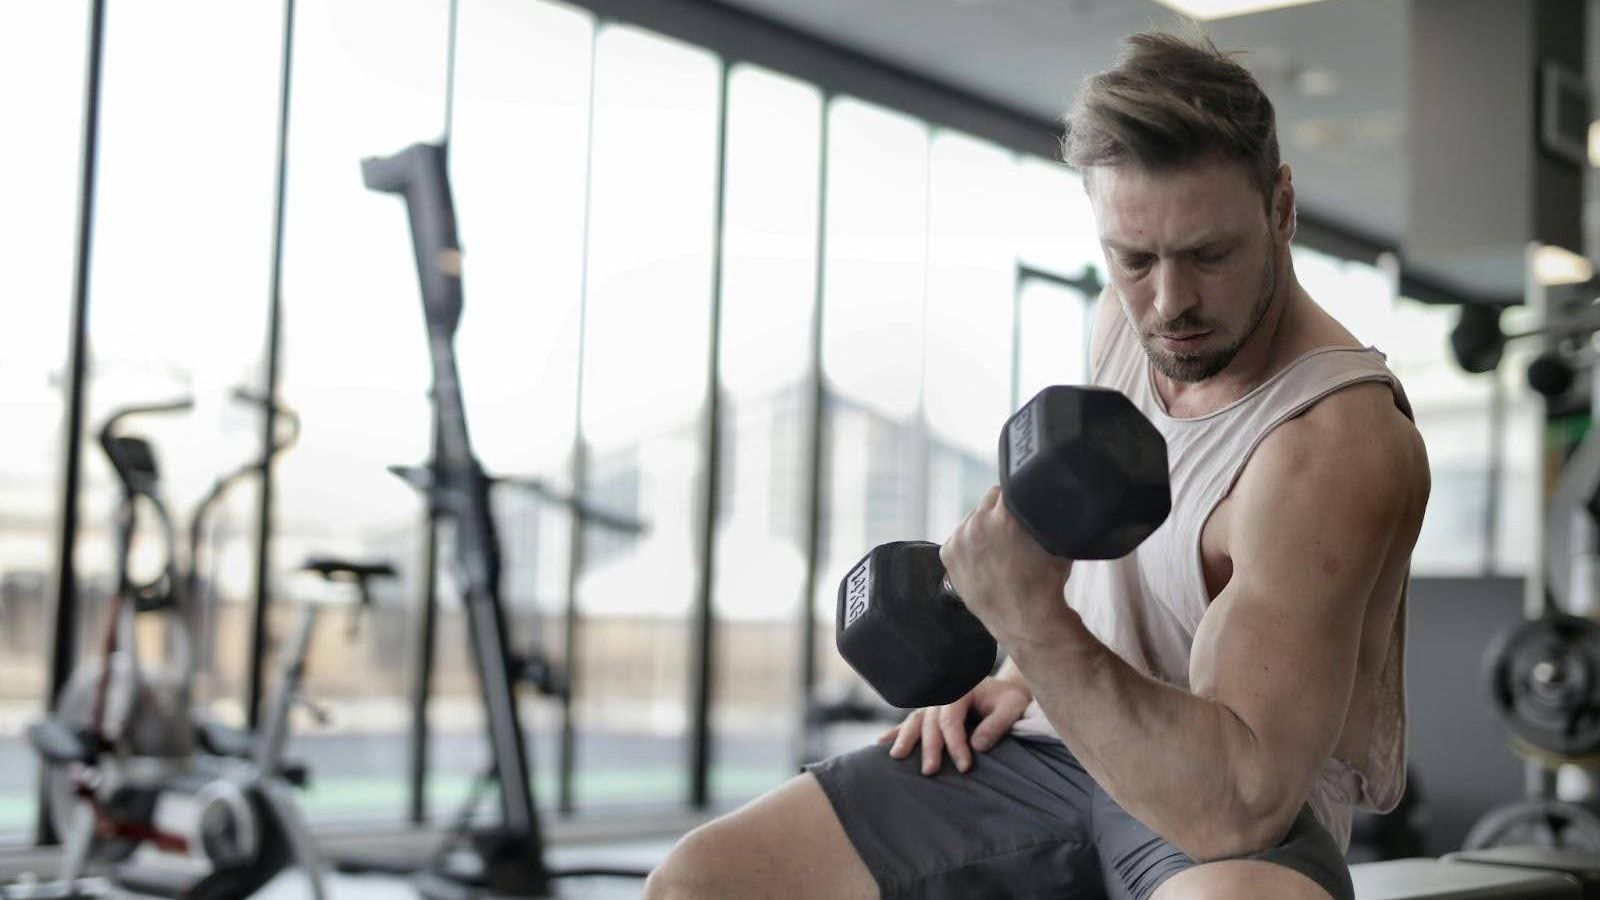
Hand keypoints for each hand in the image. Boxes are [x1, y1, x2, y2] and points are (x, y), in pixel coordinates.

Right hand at [877, 676, 1032, 774]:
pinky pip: (911, 723)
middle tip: (930, 771)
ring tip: (896, 757)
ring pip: (916, 721)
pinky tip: (881, 743)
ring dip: (905, 739)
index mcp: (961, 690)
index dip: (956, 744)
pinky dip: (897, 733)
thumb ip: (997, 724)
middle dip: (929, 747)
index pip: (952, 719)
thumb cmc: (1009, 701)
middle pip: (931, 722)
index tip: (965, 767)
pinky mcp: (931, 715)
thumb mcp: (1012, 707)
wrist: (1005, 693)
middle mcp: (943, 696)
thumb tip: (978, 745)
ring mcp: (934, 705)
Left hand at [940, 486, 1073, 646]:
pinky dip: (969, 546)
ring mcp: (960, 539)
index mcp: (1005, 515)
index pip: (1009, 487)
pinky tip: (984, 560)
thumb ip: (1045, 516)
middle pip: (989, 501)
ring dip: (983, 528)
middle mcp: (978, 522)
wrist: (1025, 619)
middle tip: (1012, 533)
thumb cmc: (1045, 582)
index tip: (1022, 506)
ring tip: (999, 550)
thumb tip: (1045, 499)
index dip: (1018, 495)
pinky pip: (959, 538)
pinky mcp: (948, 554)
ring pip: (973, 520)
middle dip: (1000, 513)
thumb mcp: (1055, 541)